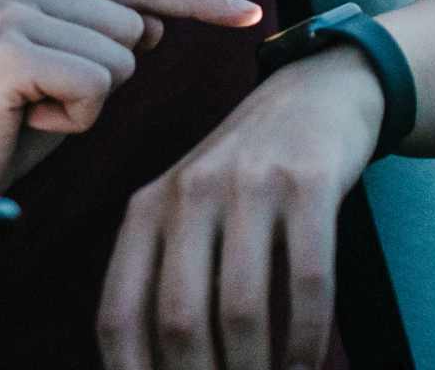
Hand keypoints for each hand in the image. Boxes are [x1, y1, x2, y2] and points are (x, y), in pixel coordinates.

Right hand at [0, 0, 261, 197]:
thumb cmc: (0, 134)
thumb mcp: (64, 78)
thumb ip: (104, 41)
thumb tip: (157, 22)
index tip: (252, 11)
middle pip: (136, 26)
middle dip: (107, 80)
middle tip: (43, 104)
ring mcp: (11, 10)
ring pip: (122, 59)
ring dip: (87, 103)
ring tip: (30, 113)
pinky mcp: (10, 50)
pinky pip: (97, 86)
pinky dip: (73, 120)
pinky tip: (26, 122)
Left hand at [96, 48, 384, 369]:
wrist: (315, 94)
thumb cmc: (245, 176)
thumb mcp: (189, 210)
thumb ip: (168, 276)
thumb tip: (158, 363)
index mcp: (147, 209)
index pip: (119, 312)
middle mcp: (189, 194)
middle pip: (178, 319)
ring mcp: (249, 185)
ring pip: (241, 308)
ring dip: (256, 368)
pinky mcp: (308, 182)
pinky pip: (307, 281)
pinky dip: (308, 338)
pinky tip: (308, 365)